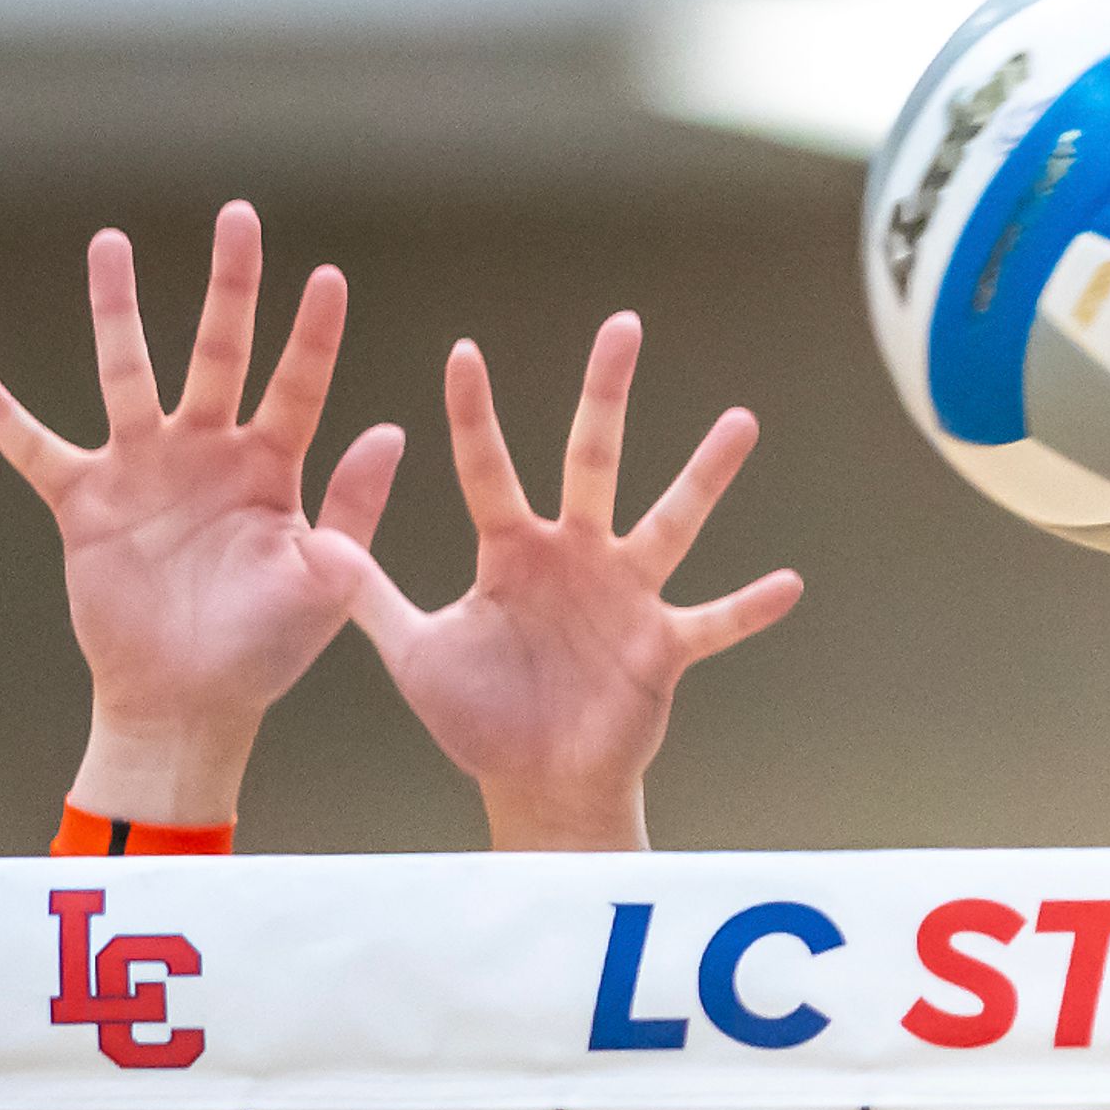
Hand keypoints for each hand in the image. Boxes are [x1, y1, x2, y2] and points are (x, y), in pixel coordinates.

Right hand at [0, 201, 403, 825]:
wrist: (190, 702)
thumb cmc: (265, 651)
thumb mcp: (323, 584)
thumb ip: (352, 511)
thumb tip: (392, 431)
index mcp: (271, 470)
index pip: (297, 386)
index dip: (313, 336)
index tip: (329, 275)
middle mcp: (207, 453)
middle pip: (219, 351)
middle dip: (231, 287)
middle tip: (240, 216)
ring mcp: (143, 469)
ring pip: (129, 373)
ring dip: (118, 312)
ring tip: (110, 243)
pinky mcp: (86, 500)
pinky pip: (32, 446)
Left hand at [319, 317, 799, 851]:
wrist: (536, 783)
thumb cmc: (479, 718)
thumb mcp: (413, 653)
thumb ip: (371, 594)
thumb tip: (320, 542)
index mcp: (512, 550)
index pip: (488, 468)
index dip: (472, 415)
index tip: (464, 351)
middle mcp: (575, 556)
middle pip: (592, 459)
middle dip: (604, 393)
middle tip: (622, 326)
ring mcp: (624, 596)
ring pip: (669, 521)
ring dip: (704, 475)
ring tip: (739, 421)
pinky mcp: (662, 646)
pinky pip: (713, 620)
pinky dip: (749, 607)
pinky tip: (789, 582)